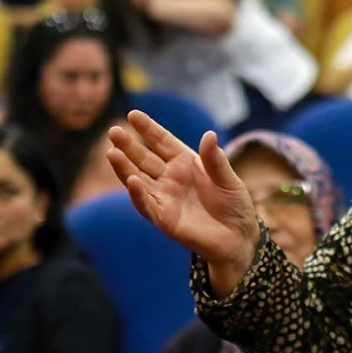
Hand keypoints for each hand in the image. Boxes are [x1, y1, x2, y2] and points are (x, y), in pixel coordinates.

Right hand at [105, 109, 260, 296]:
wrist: (239, 237)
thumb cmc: (234, 204)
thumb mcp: (228, 179)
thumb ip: (215, 160)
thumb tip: (209, 135)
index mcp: (184, 162)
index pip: (162, 141)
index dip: (147, 129)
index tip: (133, 115)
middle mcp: (170, 177)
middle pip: (144, 158)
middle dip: (128, 145)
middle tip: (113, 131)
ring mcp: (164, 197)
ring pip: (138, 180)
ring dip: (124, 168)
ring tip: (112, 153)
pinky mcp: (164, 219)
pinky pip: (147, 205)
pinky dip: (138, 194)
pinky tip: (131, 181)